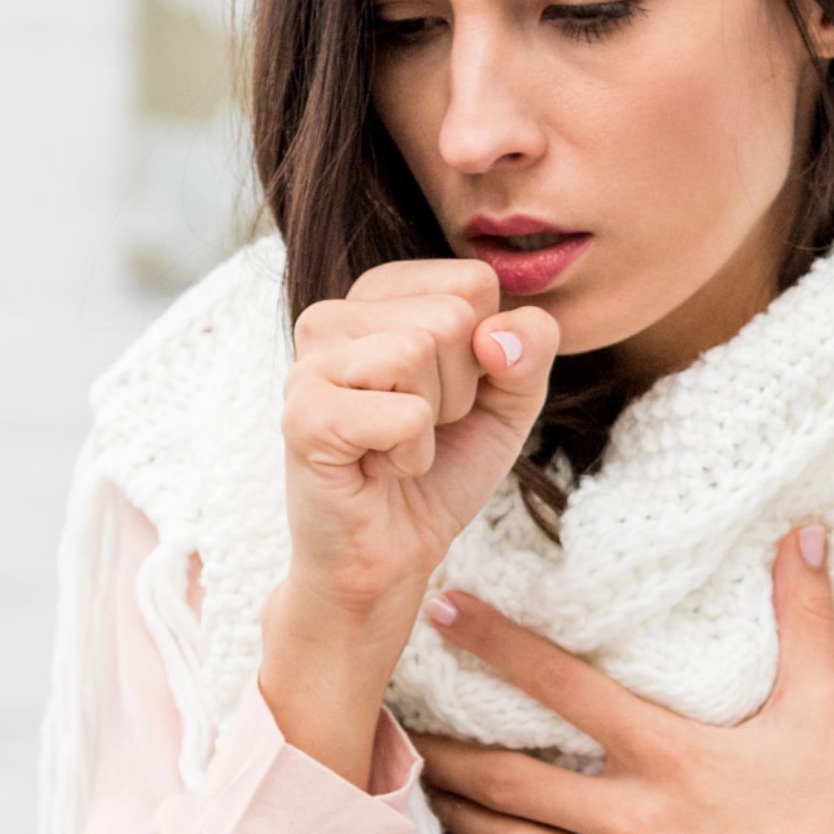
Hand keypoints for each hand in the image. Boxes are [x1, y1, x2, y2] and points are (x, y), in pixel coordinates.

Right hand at [280, 258, 559, 615]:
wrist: (392, 553)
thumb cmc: (442, 467)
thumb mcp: (509, 399)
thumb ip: (530, 347)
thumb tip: (496, 335)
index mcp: (379, 295)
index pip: (474, 281)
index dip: (486, 350)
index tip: (445, 393)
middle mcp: (334, 314)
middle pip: (451, 316)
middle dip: (458, 390)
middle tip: (416, 428)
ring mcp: (310, 361)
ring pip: (420, 352)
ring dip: (433, 423)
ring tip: (394, 445)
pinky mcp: (304, 414)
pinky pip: (405, 415)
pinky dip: (412, 457)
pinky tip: (376, 469)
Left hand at [414, 525, 833, 833]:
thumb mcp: (822, 708)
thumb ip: (803, 617)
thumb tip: (809, 530)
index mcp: (670, 753)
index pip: (565, 686)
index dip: (498, 644)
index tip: (445, 611)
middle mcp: (635, 817)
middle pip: (511, 777)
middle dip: (446, 749)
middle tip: (394, 724)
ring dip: (458, 816)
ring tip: (414, 792)